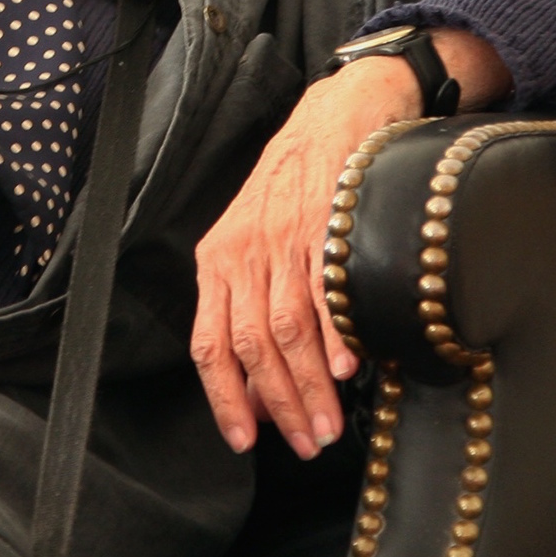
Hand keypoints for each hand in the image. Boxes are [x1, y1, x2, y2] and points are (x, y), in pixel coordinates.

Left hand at [189, 33, 502, 458]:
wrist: (335, 113)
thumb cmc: (296, 187)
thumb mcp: (255, 241)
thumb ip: (252, 307)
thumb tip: (260, 391)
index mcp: (219, 261)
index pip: (210, 345)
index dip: (225, 399)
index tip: (246, 441)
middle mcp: (243, 251)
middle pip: (252, 345)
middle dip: (279, 405)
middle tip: (306, 443)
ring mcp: (285, 235)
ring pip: (286, 326)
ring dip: (308, 384)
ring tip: (328, 423)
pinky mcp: (326, 221)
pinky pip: (324, 287)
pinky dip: (333, 333)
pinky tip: (345, 367)